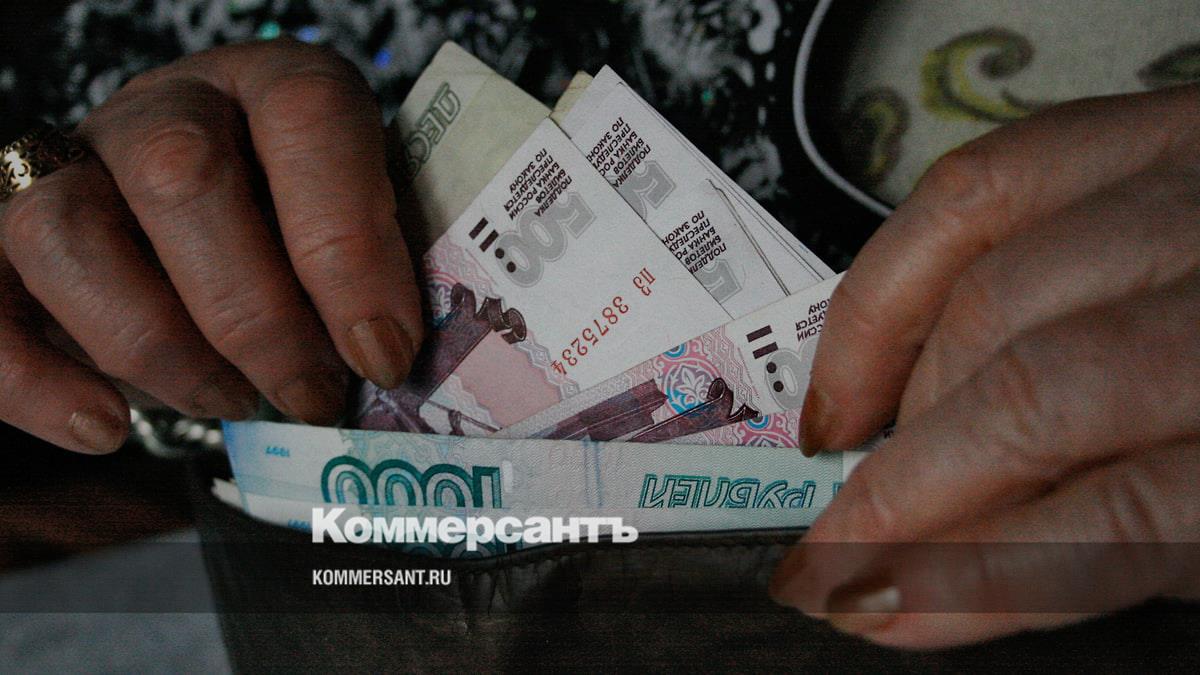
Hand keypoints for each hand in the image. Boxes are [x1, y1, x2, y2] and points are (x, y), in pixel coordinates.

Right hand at [0, 39, 422, 453]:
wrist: (219, 214)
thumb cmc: (313, 230)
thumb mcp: (371, 224)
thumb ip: (383, 267)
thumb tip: (393, 360)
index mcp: (277, 83)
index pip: (307, 121)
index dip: (349, 249)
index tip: (382, 354)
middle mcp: (169, 108)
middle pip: (179, 180)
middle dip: (257, 318)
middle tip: (311, 397)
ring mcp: (77, 164)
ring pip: (67, 233)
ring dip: (159, 347)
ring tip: (232, 403)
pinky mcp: (4, 236)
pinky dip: (35, 380)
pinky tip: (104, 428)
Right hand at [770, 84, 1199, 647]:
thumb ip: (1103, 545)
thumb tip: (911, 582)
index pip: (1127, 516)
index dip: (971, 573)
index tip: (866, 601)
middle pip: (1038, 394)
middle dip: (903, 486)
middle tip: (835, 543)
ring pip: (990, 290)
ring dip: (897, 394)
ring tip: (862, 454)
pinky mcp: (1153, 126)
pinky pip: (978, 187)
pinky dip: (891, 277)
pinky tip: (862, 350)